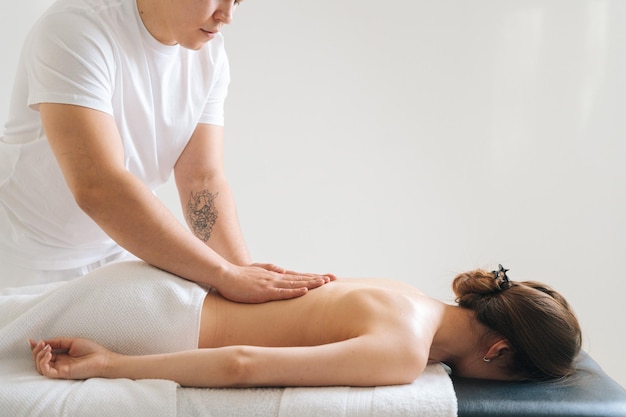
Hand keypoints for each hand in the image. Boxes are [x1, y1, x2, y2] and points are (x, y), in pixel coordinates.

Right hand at [29, 338, 113, 379]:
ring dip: (39, 356)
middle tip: (41, 343)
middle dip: (36, 351)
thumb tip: (44, 341)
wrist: (103, 359)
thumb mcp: (72, 342)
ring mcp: (59, 369)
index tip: (31, 341)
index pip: (44, 354)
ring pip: (39, 366)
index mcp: (62, 357)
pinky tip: (49, 353)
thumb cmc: (92, 351)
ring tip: (47, 347)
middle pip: (39, 360)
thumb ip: (58, 342)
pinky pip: (46, 371)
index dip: (36, 348)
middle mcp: (59, 364)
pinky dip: (43, 362)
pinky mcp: (61, 374)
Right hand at [216, 263, 335, 302]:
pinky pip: (282, 292)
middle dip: (318, 278)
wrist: (225, 275)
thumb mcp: (258, 270)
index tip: (327, 277)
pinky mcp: (264, 291)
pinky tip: (304, 291)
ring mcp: (271, 284)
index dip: (313, 276)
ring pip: (295, 283)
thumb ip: (270, 269)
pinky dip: (294, 292)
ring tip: (325, 283)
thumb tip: (283, 270)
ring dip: (311, 283)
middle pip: (301, 278)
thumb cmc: (240, 275)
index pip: (299, 276)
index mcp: (276, 275)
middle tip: (334, 278)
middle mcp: (277, 278)